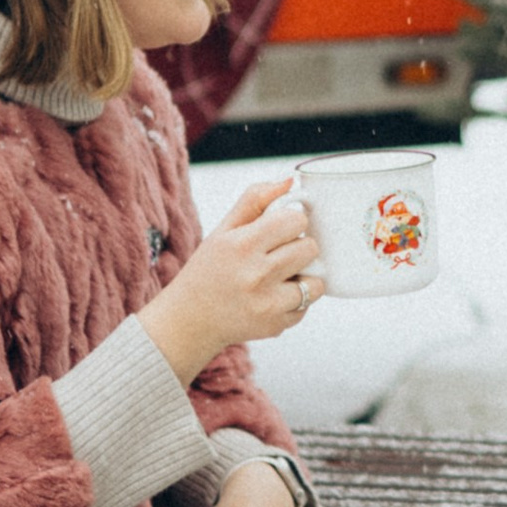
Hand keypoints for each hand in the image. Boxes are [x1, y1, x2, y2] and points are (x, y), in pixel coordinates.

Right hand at [140, 173, 323, 384]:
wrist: (189, 320)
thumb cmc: (208, 269)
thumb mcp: (223, 230)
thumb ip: (255, 200)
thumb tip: (290, 180)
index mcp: (242, 245)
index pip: (295, 220)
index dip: (293, 221)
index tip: (282, 228)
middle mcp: (256, 275)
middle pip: (310, 248)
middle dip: (300, 247)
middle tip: (280, 253)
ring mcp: (267, 304)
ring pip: (316, 281)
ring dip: (305, 276)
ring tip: (281, 276)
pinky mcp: (275, 326)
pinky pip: (307, 306)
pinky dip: (296, 300)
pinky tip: (272, 298)